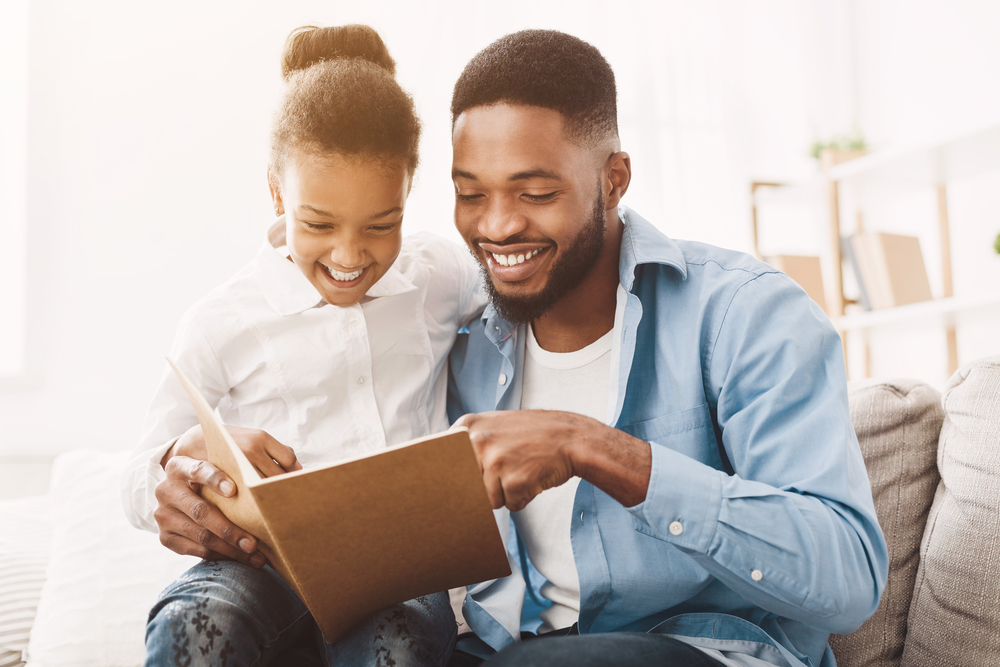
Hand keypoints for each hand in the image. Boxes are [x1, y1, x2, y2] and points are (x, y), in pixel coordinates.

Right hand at [153, 425, 301, 564]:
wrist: (178, 493)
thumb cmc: (209, 478)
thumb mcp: (217, 466)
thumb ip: (239, 466)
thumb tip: (293, 469)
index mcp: (180, 466)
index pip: (197, 470)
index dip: (215, 479)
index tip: (234, 490)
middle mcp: (166, 489)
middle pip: (201, 511)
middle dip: (230, 529)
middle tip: (254, 541)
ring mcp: (162, 514)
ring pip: (201, 535)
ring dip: (230, 548)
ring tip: (255, 554)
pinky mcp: (165, 537)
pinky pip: (196, 550)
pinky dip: (221, 556)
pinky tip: (242, 559)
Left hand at [454, 410, 651, 511]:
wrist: (572, 438)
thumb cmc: (534, 435)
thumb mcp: (495, 426)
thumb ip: (470, 444)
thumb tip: (443, 477)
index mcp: (468, 426)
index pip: (442, 462)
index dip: (453, 478)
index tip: (452, 483)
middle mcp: (477, 442)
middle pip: (466, 485)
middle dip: (484, 486)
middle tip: (505, 470)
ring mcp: (495, 461)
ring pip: (489, 498)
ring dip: (506, 492)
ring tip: (522, 469)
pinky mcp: (513, 481)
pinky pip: (511, 504)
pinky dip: (523, 497)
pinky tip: (533, 476)